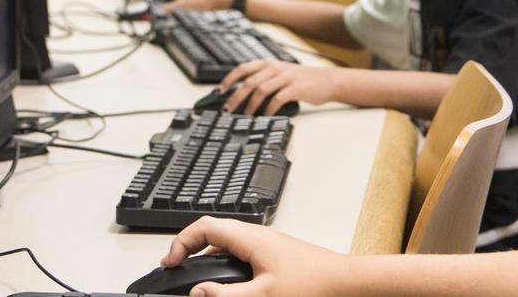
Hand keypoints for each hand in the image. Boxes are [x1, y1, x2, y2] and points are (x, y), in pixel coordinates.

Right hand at [163, 216, 344, 296]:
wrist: (348, 284)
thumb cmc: (315, 285)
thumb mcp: (264, 295)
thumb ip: (226, 296)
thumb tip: (198, 292)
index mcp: (253, 239)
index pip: (206, 226)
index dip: (182, 242)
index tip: (170, 263)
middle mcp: (260, 238)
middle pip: (215, 234)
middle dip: (192, 251)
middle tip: (177, 269)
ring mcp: (269, 247)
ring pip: (229, 246)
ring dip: (210, 259)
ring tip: (198, 280)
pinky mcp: (277, 258)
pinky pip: (244, 256)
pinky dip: (228, 267)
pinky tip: (228, 285)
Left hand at [220, 59, 337, 114]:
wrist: (326, 80)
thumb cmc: (301, 80)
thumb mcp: (280, 73)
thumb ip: (264, 78)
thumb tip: (241, 95)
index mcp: (269, 63)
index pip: (243, 68)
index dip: (229, 79)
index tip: (220, 91)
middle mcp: (276, 68)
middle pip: (249, 82)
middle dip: (236, 97)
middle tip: (228, 109)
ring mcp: (286, 77)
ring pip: (261, 90)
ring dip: (250, 104)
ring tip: (246, 115)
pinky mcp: (295, 88)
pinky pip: (277, 99)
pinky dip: (268, 109)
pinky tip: (265, 116)